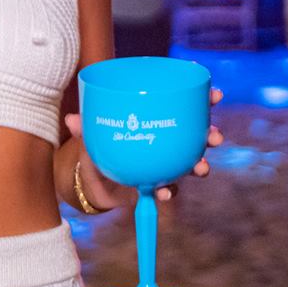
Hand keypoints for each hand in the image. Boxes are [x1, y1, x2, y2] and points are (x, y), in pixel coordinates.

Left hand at [65, 88, 222, 208]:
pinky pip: (169, 189)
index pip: (183, 106)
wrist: (92, 183)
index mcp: (156, 121)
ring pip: (191, 163)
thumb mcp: (90, 137)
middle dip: (211, 134)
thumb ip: (84, 129)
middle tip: (215, 137)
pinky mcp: (157, 185)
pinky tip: (166, 192)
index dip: (203, 99)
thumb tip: (72, 119)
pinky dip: (169, 191)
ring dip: (200, 165)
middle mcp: (166, 141)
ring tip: (201, 168)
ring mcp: (165, 164)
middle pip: (197, 134)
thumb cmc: (97, 149)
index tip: (215, 93)